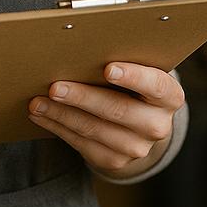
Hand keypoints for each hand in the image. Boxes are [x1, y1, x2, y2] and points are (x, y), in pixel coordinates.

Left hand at [28, 62, 185, 176]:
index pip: (156, 86)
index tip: (108, 68)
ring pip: (93, 129)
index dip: (133, 77)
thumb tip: (78, 46)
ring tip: (37, 101)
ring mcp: (137, 147)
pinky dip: (58, 127)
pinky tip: (41, 115)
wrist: (137, 124)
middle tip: (54, 87)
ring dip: (61, 114)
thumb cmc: (131, 84)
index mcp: (168, 96)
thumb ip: (120, 59)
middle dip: (82, 97)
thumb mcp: (136, 70)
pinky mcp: (115, 161)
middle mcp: (157, 125)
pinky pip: (81, 143)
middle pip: (117, 110)